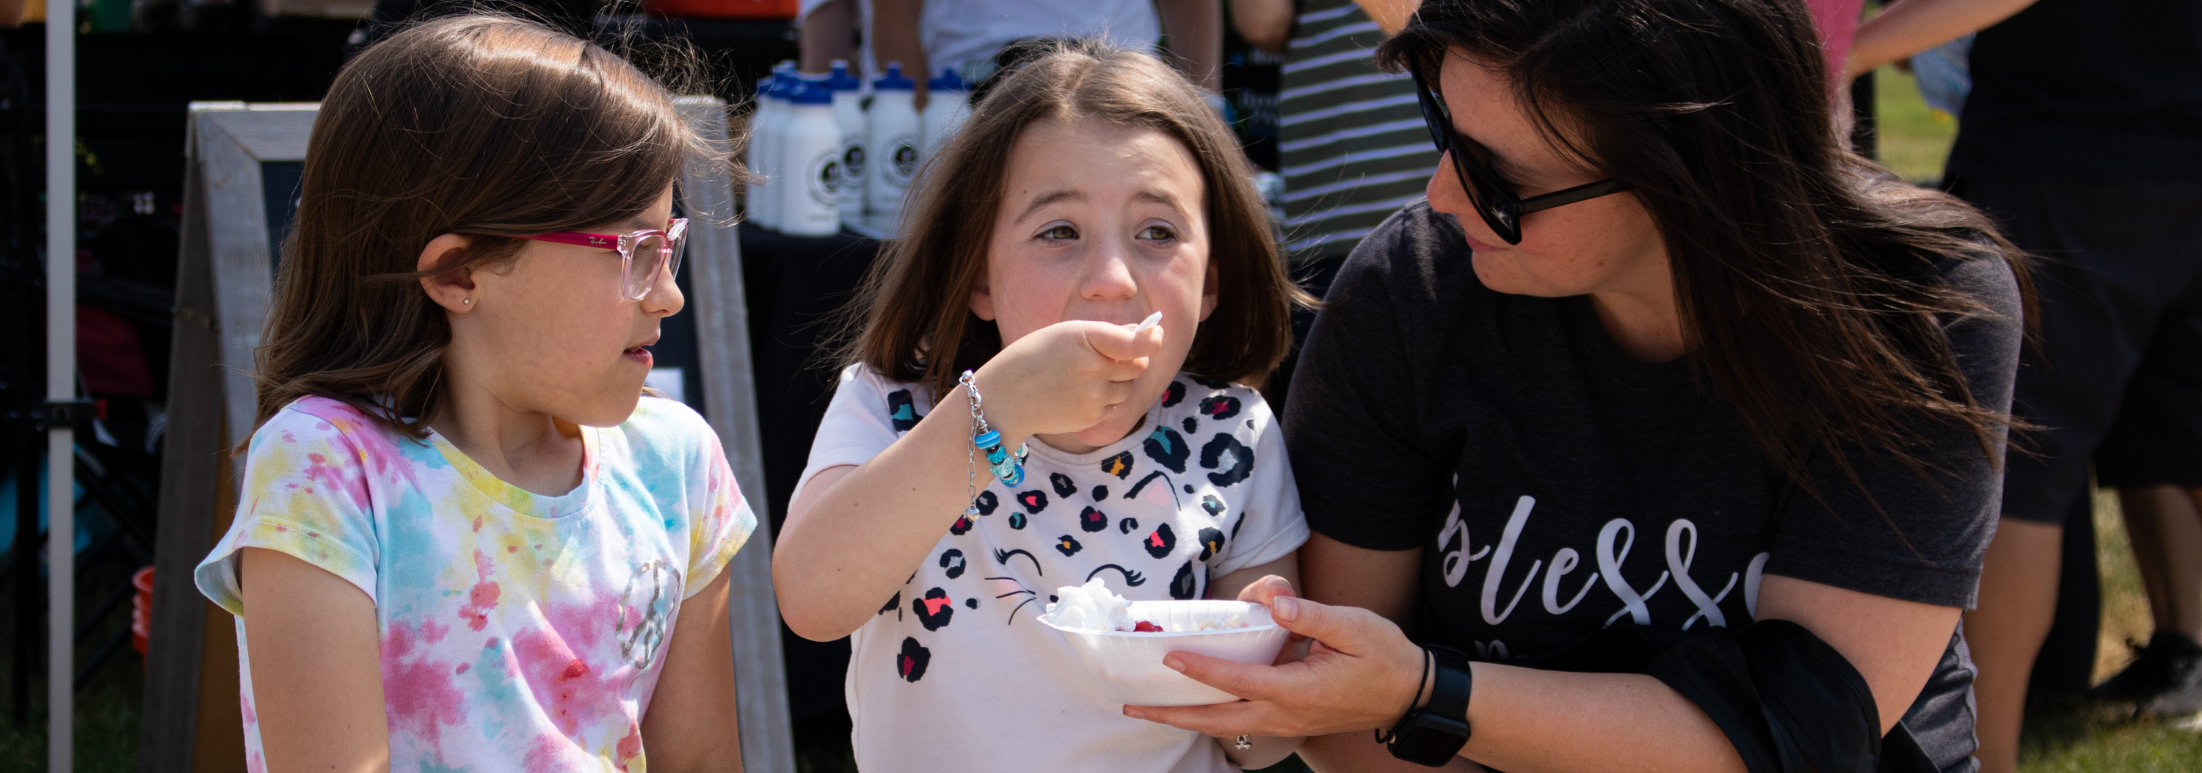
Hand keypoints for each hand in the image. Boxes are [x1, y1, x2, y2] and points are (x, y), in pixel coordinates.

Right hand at [971, 319, 1163, 441]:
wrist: (1003, 400)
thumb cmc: (1032, 358)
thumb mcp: (1064, 334)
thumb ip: (1104, 333)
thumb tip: (1139, 333)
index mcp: (1087, 339)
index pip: (1137, 343)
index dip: (1151, 338)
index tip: (1155, 333)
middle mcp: (1094, 370)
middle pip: (1138, 366)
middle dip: (1131, 360)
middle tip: (1112, 356)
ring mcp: (1095, 398)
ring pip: (1127, 388)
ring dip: (1118, 381)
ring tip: (1088, 376)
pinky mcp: (1091, 419)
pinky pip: (1113, 407)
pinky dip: (1105, 400)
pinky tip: (1079, 393)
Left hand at [1124, 595, 1427, 737]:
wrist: (1410, 694)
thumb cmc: (1385, 656)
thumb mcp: (1354, 626)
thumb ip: (1311, 615)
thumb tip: (1273, 601)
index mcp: (1299, 690)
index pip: (1239, 681)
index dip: (1202, 670)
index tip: (1170, 658)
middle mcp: (1286, 715)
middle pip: (1219, 720)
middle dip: (1174, 715)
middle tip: (1133, 708)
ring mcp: (1288, 724)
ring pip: (1228, 726)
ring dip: (1189, 719)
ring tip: (1151, 710)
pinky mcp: (1291, 722)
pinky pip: (1243, 723)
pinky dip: (1213, 715)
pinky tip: (1195, 702)